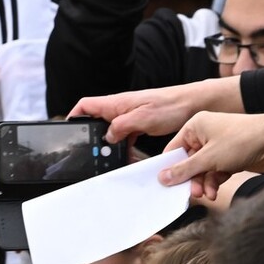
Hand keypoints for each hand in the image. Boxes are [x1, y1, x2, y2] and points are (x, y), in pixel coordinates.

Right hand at [70, 77, 244, 143]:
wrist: (194, 104)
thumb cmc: (172, 105)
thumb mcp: (143, 117)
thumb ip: (121, 126)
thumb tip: (107, 136)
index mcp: (118, 103)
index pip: (87, 105)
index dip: (74, 115)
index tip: (69, 129)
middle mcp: (122, 109)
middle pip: (98, 122)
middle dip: (93, 137)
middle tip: (94, 153)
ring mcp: (131, 117)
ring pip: (113, 132)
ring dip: (111, 146)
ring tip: (112, 160)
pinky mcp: (141, 124)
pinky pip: (127, 137)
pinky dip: (125, 148)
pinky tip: (129, 158)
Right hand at [162, 106, 263, 199]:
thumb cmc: (241, 140)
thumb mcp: (208, 158)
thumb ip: (184, 169)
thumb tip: (163, 177)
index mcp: (195, 126)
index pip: (174, 148)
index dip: (170, 167)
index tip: (165, 184)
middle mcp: (205, 134)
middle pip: (188, 162)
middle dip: (190, 179)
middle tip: (192, 194)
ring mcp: (218, 146)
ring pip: (202, 170)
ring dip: (203, 184)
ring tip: (207, 194)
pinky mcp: (229, 157)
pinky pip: (215, 172)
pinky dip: (214, 182)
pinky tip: (215, 191)